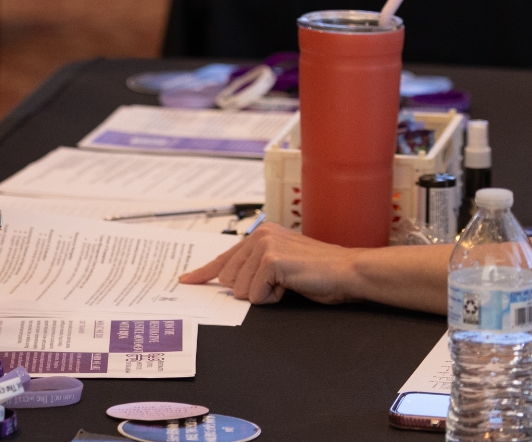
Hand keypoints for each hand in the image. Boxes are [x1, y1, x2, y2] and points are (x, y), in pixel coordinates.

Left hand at [179, 223, 361, 304]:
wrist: (346, 272)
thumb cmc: (318, 272)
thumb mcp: (281, 267)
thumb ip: (256, 267)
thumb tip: (230, 282)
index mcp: (261, 234)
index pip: (225, 257)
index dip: (204, 272)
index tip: (186, 280)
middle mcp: (259, 235)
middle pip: (229, 279)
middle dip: (251, 290)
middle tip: (280, 285)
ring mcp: (265, 245)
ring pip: (240, 289)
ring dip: (264, 295)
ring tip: (287, 284)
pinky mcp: (272, 260)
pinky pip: (255, 295)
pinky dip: (273, 298)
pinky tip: (290, 286)